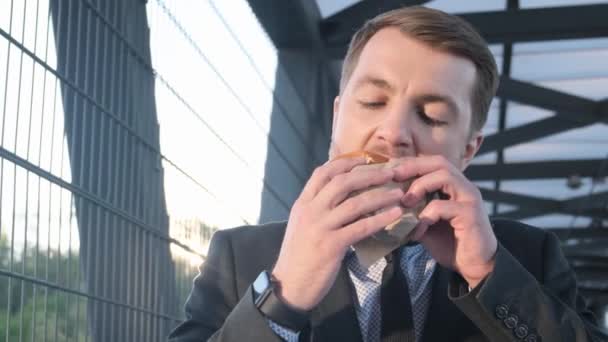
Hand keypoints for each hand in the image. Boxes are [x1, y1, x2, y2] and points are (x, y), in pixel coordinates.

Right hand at [272, 157, 404, 310]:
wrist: (289, 285)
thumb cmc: (299, 256)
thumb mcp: (302, 225)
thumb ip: (318, 208)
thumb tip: (342, 195)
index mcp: (303, 203)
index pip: (323, 172)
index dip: (346, 162)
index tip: (367, 158)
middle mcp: (310, 211)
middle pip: (342, 182)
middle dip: (368, 174)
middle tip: (389, 173)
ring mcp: (320, 227)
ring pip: (354, 204)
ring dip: (380, 196)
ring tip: (398, 193)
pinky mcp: (331, 246)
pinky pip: (360, 228)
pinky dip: (380, 220)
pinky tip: (395, 216)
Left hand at [394, 156, 496, 287]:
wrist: (475, 267)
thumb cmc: (450, 244)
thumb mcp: (426, 225)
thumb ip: (413, 211)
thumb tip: (386, 205)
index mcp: (455, 186)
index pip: (432, 163)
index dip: (411, 164)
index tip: (389, 172)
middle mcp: (465, 187)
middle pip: (439, 163)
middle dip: (413, 167)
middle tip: (393, 177)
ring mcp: (469, 199)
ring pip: (444, 176)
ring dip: (420, 186)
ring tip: (405, 203)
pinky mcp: (471, 214)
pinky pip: (442, 206)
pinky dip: (425, 216)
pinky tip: (417, 232)